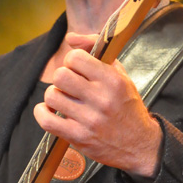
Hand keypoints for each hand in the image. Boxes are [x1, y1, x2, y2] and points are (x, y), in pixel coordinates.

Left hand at [34, 33, 162, 177]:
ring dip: (54, 96)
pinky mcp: (78, 137)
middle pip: (60, 76)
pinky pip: (47, 120)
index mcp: (112, 80)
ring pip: (52, 96)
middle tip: (70, 84)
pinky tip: (50, 111)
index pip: (75, 58)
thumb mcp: (120, 73)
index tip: (77, 69)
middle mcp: (101, 99)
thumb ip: (96, 49)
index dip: (72, 61)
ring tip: (65, 99)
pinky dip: (42, 113)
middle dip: (62, 77)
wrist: (140, 144)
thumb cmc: (126, 104)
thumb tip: (70, 38)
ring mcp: (89, 120)